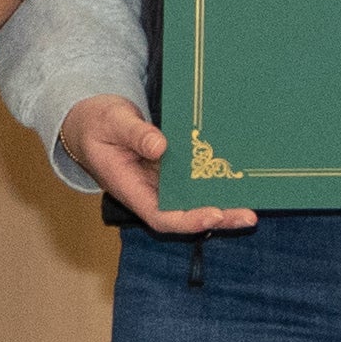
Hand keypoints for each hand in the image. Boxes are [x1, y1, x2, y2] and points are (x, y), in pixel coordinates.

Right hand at [59, 93, 252, 234]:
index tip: (214, 214)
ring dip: (222, 204)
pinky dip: (215, 181)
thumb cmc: (96, 121)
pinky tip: (239, 177)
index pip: (160, 216)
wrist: (88, 120)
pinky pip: (194, 181)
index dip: (188, 220)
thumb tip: (161, 147)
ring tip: (252, 204)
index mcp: (130, 188)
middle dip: (217, 218)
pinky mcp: (169, 170)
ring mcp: (160, 182)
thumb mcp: (111, 121)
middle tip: (248, 215)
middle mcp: (148, 191)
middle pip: (184, 215)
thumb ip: (135, 134)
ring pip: (193, 201)